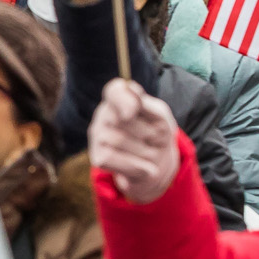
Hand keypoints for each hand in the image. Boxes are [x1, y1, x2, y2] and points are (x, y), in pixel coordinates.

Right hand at [87, 79, 180, 204]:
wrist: (154, 162)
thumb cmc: (157, 133)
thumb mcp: (161, 117)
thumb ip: (148, 108)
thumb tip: (127, 113)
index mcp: (118, 97)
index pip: (115, 91)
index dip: (123, 100)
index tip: (133, 111)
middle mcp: (103, 114)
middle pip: (126, 120)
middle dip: (150, 133)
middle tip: (154, 139)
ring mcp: (97, 136)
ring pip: (122, 141)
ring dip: (147, 152)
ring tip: (151, 153)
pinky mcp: (98, 157)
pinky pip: (121, 162)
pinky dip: (140, 167)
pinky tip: (146, 167)